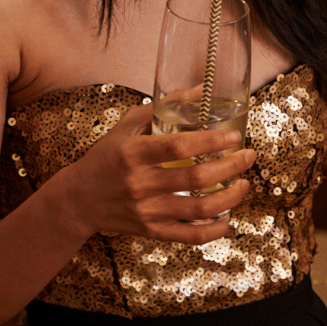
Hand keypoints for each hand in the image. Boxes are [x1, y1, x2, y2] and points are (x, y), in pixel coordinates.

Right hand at [51, 102, 256, 245]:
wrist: (78, 199)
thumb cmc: (105, 158)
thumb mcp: (126, 125)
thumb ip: (163, 106)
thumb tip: (200, 90)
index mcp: (133, 153)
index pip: (178, 146)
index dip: (211, 141)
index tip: (233, 136)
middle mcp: (140, 183)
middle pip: (196, 177)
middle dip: (231, 166)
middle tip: (248, 156)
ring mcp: (147, 210)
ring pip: (200, 208)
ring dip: (230, 197)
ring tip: (243, 184)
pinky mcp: (151, 231)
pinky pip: (190, 235)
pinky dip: (215, 229)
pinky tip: (227, 217)